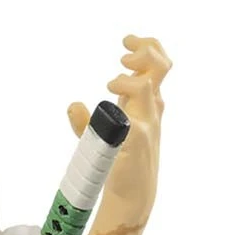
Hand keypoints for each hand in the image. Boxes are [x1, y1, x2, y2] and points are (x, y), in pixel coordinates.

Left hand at [67, 35, 171, 213]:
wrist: (133, 193)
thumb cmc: (122, 161)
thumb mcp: (106, 134)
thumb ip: (92, 118)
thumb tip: (74, 105)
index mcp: (147, 104)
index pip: (158, 65)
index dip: (148, 47)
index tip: (127, 41)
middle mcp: (150, 110)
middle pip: (160, 68)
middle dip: (145, 51)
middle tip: (123, 52)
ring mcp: (146, 125)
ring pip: (147, 88)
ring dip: (128, 78)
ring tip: (111, 82)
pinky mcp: (135, 142)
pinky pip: (131, 120)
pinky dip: (119, 110)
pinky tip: (110, 104)